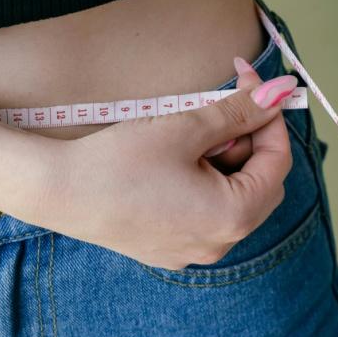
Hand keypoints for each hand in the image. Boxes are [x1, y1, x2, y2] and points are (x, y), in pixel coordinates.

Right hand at [34, 73, 297, 270]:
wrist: (59, 192)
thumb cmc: (122, 160)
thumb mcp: (187, 127)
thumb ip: (238, 112)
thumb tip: (278, 94)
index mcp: (233, 217)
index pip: (277, 161)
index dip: (269, 117)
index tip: (254, 85)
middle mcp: (219, 245)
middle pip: (258, 182)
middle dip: (247, 138)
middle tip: (218, 104)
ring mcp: (191, 252)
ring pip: (231, 196)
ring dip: (222, 158)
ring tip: (187, 132)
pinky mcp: (167, 248)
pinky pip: (203, 212)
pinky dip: (201, 180)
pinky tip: (170, 159)